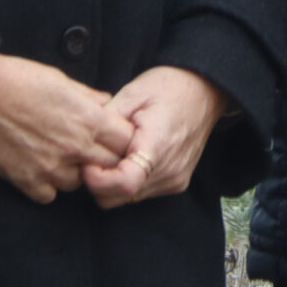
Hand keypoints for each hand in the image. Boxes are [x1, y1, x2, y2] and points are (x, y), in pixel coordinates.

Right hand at [0, 53, 135, 203]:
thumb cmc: (16, 78)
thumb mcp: (60, 79)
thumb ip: (88, 97)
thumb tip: (106, 103)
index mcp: (88, 118)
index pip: (126, 141)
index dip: (122, 139)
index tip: (113, 137)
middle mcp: (74, 147)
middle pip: (110, 165)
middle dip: (104, 158)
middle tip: (89, 149)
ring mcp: (51, 167)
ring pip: (79, 184)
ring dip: (75, 172)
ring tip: (58, 155)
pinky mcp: (27, 181)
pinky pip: (49, 195)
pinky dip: (47, 184)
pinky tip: (38, 166)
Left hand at [84, 66, 227, 207]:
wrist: (204, 91)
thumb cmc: (168, 87)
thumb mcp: (131, 93)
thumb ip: (106, 120)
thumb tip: (82, 141)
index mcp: (157, 145)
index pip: (125, 183)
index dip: (98, 180)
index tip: (87, 164)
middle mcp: (169, 170)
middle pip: (120, 197)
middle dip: (99, 182)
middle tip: (94, 157)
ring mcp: (175, 180)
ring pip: (128, 199)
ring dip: (113, 183)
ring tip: (114, 153)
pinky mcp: (177, 183)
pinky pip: (142, 193)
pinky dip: (128, 182)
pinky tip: (128, 158)